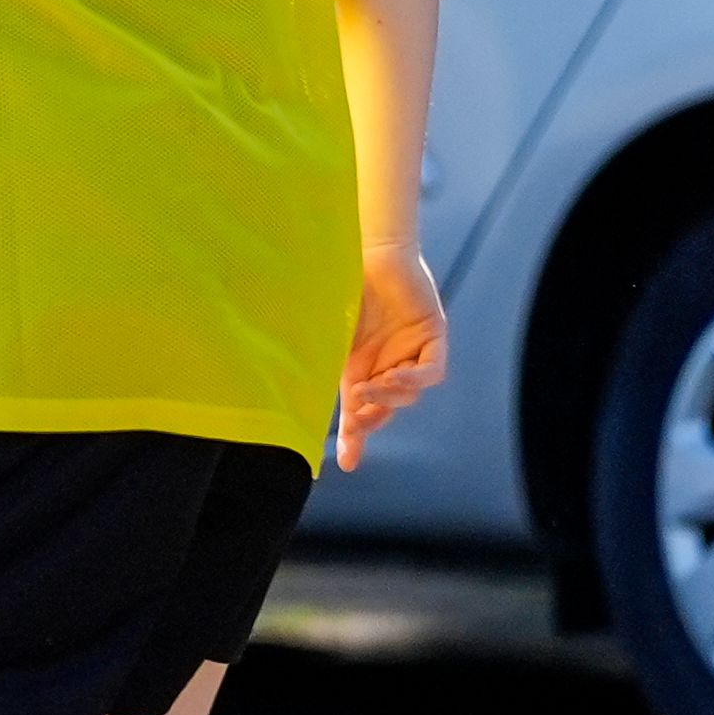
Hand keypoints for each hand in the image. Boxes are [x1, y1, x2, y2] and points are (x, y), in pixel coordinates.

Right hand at [334, 241, 448, 470]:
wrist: (364, 250)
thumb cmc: (336, 286)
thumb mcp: (323, 335)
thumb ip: (312, 362)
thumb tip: (281, 393)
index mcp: (358, 366)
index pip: (360, 412)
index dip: (355, 439)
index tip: (345, 464)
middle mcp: (386, 363)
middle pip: (385, 407)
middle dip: (371, 419)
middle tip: (357, 420)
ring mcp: (410, 350)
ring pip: (409, 392)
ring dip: (390, 397)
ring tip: (369, 389)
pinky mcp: (431, 335)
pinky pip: (431, 368)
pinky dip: (414, 379)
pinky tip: (395, 377)